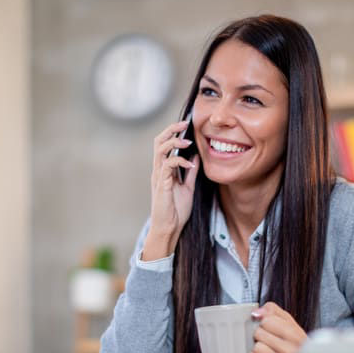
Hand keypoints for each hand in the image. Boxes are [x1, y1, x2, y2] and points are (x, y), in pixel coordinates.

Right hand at [142, 120, 199, 260]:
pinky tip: (190, 164)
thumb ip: (190, 172)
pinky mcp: (161, 184)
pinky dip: (179, 161)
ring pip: (159, 150)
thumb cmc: (176, 210)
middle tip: (184, 123)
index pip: (164, 144)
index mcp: (164, 170)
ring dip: (174, 142)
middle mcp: (159, 170)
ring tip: (187, 141)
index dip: (173, 133)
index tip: (186, 125)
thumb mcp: (188, 187)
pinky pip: (168, 166)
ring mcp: (159, 176)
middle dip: (170, 130)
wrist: (169, 228)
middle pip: (158, 142)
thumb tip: (195, 157)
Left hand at [249, 302, 307, 352]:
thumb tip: (258, 312)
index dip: (265, 321)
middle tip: (269, 340)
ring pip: (257, 347)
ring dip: (258, 348)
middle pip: (260, 332)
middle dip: (260, 334)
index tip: (268, 324)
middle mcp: (294, 352)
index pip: (269, 320)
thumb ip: (274, 312)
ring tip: (268, 351)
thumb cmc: (292, 345)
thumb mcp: (289, 324)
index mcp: (298, 336)